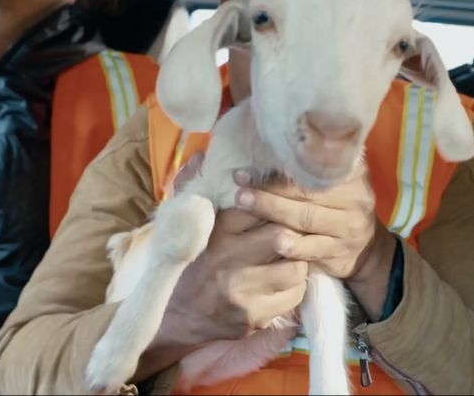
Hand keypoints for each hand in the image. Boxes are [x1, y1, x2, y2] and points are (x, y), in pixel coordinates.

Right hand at [147, 155, 308, 350]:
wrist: (173, 318)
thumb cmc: (186, 264)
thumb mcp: (182, 224)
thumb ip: (191, 187)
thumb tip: (202, 155)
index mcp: (214, 232)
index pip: (258, 205)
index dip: (277, 201)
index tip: (287, 200)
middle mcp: (227, 260)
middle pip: (282, 234)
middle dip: (294, 231)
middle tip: (298, 229)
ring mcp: (241, 291)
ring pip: (295, 266)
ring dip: (299, 260)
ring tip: (293, 256)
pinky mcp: (253, 317)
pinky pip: (294, 295)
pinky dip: (296, 287)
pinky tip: (286, 281)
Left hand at [234, 167, 397, 318]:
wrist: (367, 249)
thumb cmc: (340, 208)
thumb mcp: (337, 184)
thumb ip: (313, 169)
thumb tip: (269, 148)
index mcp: (353, 173)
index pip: (313, 166)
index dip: (280, 166)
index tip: (250, 165)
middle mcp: (355, 197)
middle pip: (307, 191)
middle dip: (269, 188)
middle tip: (239, 185)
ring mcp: (349, 226)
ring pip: (306, 217)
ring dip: (273, 211)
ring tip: (245, 204)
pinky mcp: (340, 251)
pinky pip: (313, 247)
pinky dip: (294, 246)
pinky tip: (275, 242)